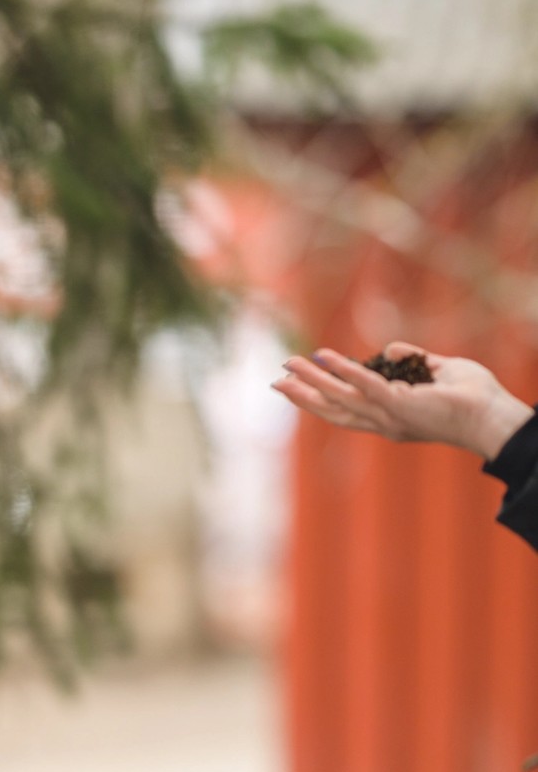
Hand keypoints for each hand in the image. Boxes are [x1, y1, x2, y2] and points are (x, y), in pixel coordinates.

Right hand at [272, 342, 531, 461]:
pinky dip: (345, 371)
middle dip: (303, 394)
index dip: (318, 398)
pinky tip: (327, 357)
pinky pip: (366, 386)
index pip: (345, 408)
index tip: (295, 385)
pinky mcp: (401, 405)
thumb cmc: (472, 398)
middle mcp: (382, 421)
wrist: (493, 416)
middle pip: (332, 408)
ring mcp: (389, 415)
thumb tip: (388, 349)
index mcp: (388, 417)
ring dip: (313, 381)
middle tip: (277, 379)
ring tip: (290, 364)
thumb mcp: (435, 371)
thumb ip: (411, 361)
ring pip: (341, 398)